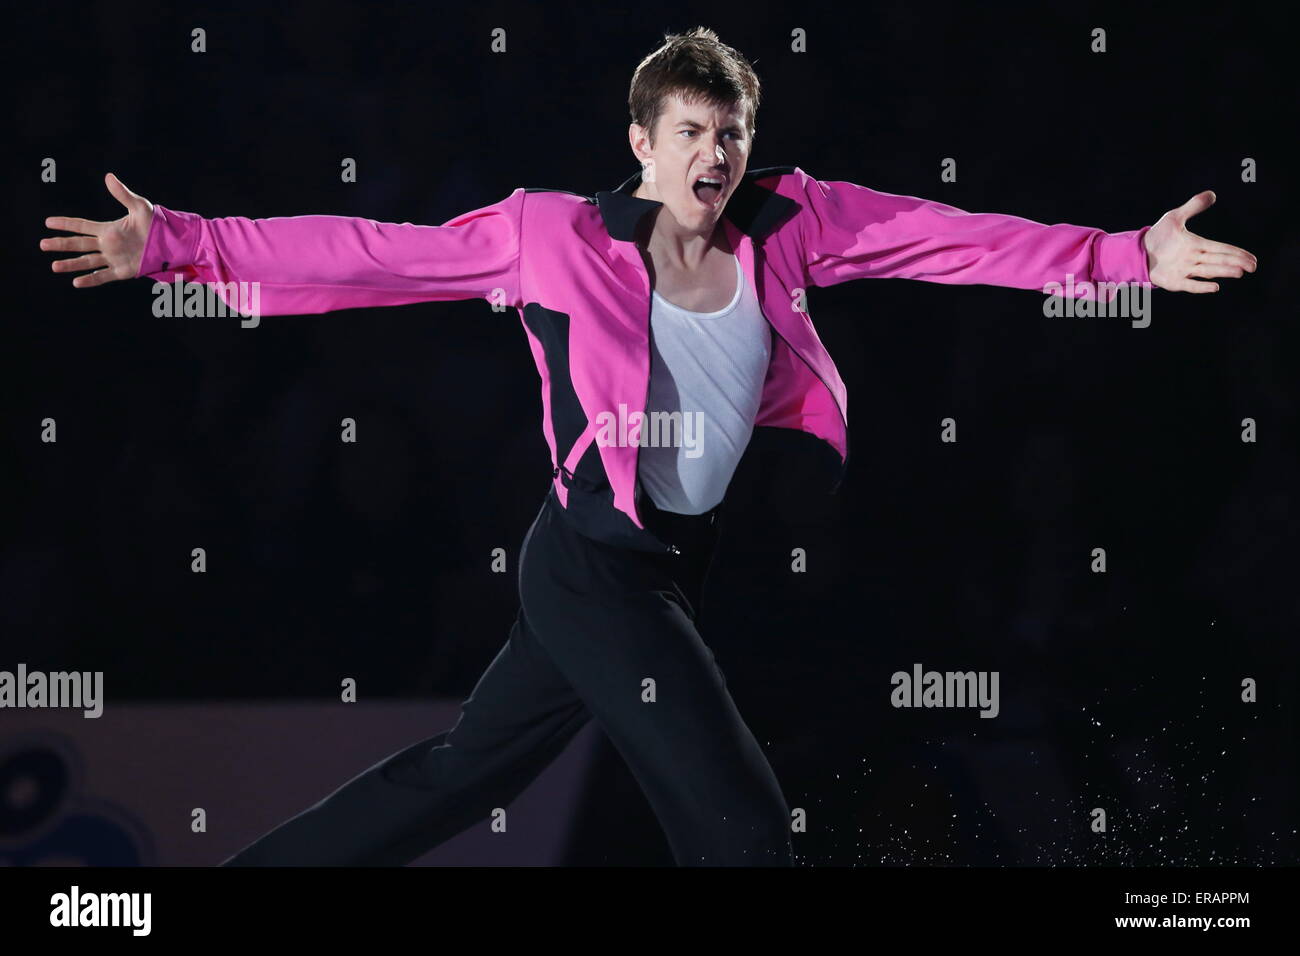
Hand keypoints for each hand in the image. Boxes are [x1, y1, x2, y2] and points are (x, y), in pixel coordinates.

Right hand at [41, 173, 154, 287]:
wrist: (171, 242)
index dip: (65, 224)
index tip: (48, 222)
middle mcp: (107, 244)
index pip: (81, 226)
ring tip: (54, 266)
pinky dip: (90, 279)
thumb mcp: (139, 207)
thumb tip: (108, 176)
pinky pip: (103, 276)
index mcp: (108, 229)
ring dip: (71, 264)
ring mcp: (113, 258)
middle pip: (78, 244)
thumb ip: (123, 194)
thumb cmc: (156, 223)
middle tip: (43, 244)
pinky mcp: (123, 271)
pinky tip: (76, 282)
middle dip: (61, 245)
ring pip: (87, 262)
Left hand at [1142, 191, 1256, 292]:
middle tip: (1252, 267)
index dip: (1236, 253)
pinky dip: (1201, 286)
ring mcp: (1184, 271)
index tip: (1252, 258)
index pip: (1221, 249)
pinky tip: (1215, 287)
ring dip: (1223, 272)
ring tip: (1239, 272)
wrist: (1138, 251)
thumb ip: (1193, 206)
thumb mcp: (1174, 217)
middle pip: (1218, 260)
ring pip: (1207, 271)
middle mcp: (1193, 259)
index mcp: (1196, 245)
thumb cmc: (1158, 236)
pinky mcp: (1174, 281)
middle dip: (1236, 263)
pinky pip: (1189, 285)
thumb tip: (1212, 194)